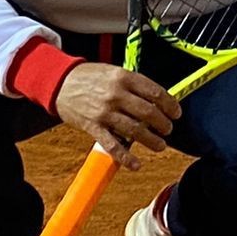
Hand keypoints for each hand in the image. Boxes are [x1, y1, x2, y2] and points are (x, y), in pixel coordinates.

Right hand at [54, 63, 179, 170]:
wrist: (60, 82)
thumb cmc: (89, 76)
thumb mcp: (114, 71)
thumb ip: (133, 85)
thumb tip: (155, 100)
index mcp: (124, 77)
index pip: (155, 92)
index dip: (170, 104)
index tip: (176, 112)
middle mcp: (116, 94)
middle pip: (148, 112)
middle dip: (163, 124)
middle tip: (168, 129)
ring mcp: (104, 112)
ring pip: (135, 130)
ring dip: (151, 140)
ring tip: (160, 145)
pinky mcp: (93, 127)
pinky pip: (112, 145)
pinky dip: (126, 157)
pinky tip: (136, 164)